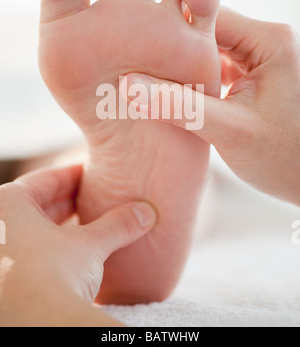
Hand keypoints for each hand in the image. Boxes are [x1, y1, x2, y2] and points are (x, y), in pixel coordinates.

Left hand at [0, 165, 155, 325]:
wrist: (39, 324)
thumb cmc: (54, 275)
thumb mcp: (91, 244)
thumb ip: (118, 225)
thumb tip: (146, 213)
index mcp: (8, 204)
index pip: (46, 179)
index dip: (75, 175)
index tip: (94, 172)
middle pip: (40, 204)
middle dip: (71, 202)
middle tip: (98, 197)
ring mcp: (1, 252)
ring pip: (35, 229)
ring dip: (64, 227)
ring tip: (92, 224)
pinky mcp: (7, 278)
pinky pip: (33, 251)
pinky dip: (55, 248)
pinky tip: (76, 252)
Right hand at [124, 8, 299, 203]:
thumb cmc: (287, 159)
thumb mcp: (230, 131)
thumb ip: (180, 106)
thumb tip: (130, 86)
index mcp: (268, 41)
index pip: (208, 16)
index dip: (170, 30)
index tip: (136, 47)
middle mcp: (267, 41)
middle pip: (206, 31)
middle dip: (174, 49)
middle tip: (137, 65)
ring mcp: (261, 58)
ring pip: (209, 50)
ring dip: (184, 66)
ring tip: (150, 80)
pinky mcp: (254, 76)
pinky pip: (218, 67)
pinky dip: (196, 79)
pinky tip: (174, 93)